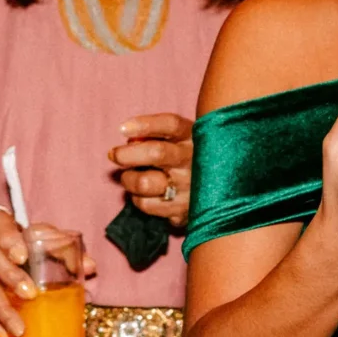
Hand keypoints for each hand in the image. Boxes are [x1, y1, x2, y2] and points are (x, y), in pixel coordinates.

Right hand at [0, 209, 96, 336]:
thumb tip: (90, 266)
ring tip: (19, 328)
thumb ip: (64, 248)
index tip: (23, 257)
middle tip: (30, 293)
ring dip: (0, 307)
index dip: (7, 238)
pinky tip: (5, 336)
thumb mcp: (40, 238)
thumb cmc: (21, 242)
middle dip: (8, 275)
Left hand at [110, 113, 193, 228]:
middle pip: (155, 153)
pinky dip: (138, 199)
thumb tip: (127, 134)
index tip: (122, 128)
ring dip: (128, 179)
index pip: (170, 124)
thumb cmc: (189, 158)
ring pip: (144, 183)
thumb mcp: (182, 138)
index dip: (144, 125)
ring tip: (130, 177)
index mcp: (195, 137)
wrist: (223, 194)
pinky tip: (145, 194)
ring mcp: (191, 189)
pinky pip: (148, 205)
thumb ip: (156, 132)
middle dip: (126, 154)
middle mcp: (195, 162)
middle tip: (115, 154)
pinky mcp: (185, 212)